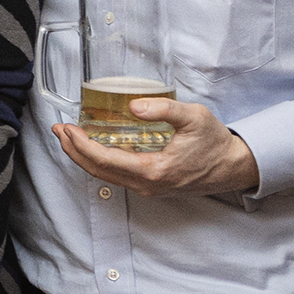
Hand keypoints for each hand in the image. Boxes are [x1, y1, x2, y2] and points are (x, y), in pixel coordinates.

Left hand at [57, 96, 259, 197]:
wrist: (233, 166)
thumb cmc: (215, 143)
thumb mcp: (194, 117)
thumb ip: (164, 110)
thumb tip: (134, 105)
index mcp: (154, 171)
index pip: (105, 160)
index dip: (81, 145)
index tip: (67, 129)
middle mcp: (147, 185)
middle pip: (98, 171)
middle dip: (74, 151)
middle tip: (59, 131)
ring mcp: (148, 188)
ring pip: (106, 176)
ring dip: (84, 157)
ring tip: (69, 137)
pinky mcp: (151, 185)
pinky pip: (117, 176)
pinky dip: (99, 161)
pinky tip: (94, 146)